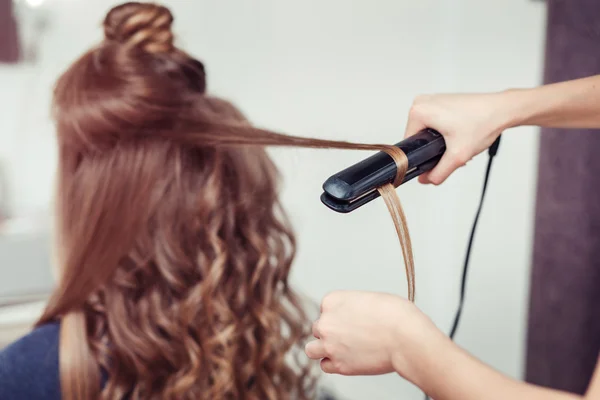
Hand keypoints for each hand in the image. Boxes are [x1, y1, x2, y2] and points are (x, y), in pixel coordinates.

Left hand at [305, 291, 447, 383]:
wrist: (406, 337)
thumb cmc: (396, 315)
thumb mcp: (370, 299)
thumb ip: (353, 306)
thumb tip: (354, 316)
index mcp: (332, 300)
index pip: (325, 309)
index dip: (339, 316)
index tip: (351, 321)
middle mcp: (326, 321)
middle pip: (319, 328)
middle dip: (332, 332)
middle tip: (350, 336)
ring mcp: (330, 344)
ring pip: (312, 349)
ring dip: (323, 349)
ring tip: (339, 350)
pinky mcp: (339, 365)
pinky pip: (325, 366)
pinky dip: (333, 364)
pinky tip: (346, 360)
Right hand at [405, 92, 512, 184]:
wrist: (502, 109)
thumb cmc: (483, 122)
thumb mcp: (458, 155)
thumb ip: (439, 172)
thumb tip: (426, 179)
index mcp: (418, 112)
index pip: (409, 143)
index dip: (423, 156)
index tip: (439, 156)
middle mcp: (422, 102)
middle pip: (418, 137)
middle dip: (434, 149)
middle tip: (453, 148)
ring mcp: (431, 100)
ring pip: (427, 130)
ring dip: (440, 141)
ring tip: (459, 140)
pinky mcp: (440, 100)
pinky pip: (434, 122)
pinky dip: (445, 131)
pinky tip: (459, 133)